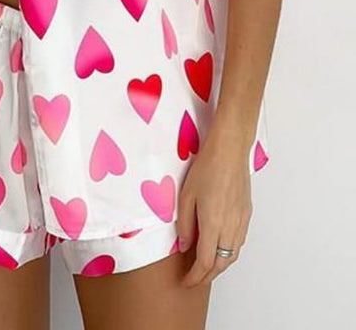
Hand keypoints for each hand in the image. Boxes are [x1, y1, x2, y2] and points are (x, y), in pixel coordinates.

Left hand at [176, 123, 252, 287]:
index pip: (205, 262)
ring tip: (205, 267)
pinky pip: (239, 242)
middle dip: (207, 276)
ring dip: (219, 266)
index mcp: (213, 224)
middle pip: (221, 264)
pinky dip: (228, 252)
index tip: (186, 281)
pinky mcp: (246, 214)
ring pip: (232, 254)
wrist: (230, 150)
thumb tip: (184, 245)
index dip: (195, 276)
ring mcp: (241, 221)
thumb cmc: (206, 168)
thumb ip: (184, 224)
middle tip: (194, 279)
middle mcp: (230, 227)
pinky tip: (219, 247)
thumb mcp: (186, 195)